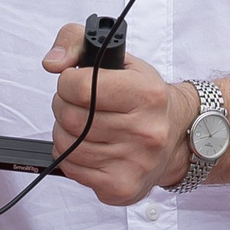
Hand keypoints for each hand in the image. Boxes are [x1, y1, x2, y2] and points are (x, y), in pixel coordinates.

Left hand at [45, 25, 199, 205]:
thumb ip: (76, 41)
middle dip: (65, 107)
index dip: (68, 82)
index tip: (77, 83)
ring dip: (66, 133)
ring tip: (87, 126)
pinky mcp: (120, 187)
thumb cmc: (144, 96)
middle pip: (69, 118)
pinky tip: (92, 148)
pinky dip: (73, 157)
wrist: (178, 136)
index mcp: (147, 94)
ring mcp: (134, 164)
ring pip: (66, 145)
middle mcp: (145, 132)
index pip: (79, 87)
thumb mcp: (119, 57)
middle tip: (80, 105)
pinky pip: (72, 169)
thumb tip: (52, 63)